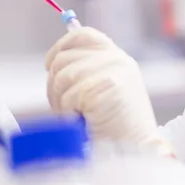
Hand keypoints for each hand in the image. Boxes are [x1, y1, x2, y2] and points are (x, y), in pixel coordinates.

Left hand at [46, 27, 173, 154]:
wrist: (135, 148)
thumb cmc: (116, 126)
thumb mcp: (103, 89)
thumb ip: (86, 71)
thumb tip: (54, 62)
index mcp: (116, 57)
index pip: (82, 35)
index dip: (60, 47)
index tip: (49, 66)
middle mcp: (116, 58)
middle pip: (63, 58)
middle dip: (55, 85)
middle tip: (65, 107)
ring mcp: (113, 69)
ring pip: (62, 76)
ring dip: (61, 101)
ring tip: (76, 115)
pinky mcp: (107, 84)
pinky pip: (69, 95)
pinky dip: (70, 112)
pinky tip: (84, 120)